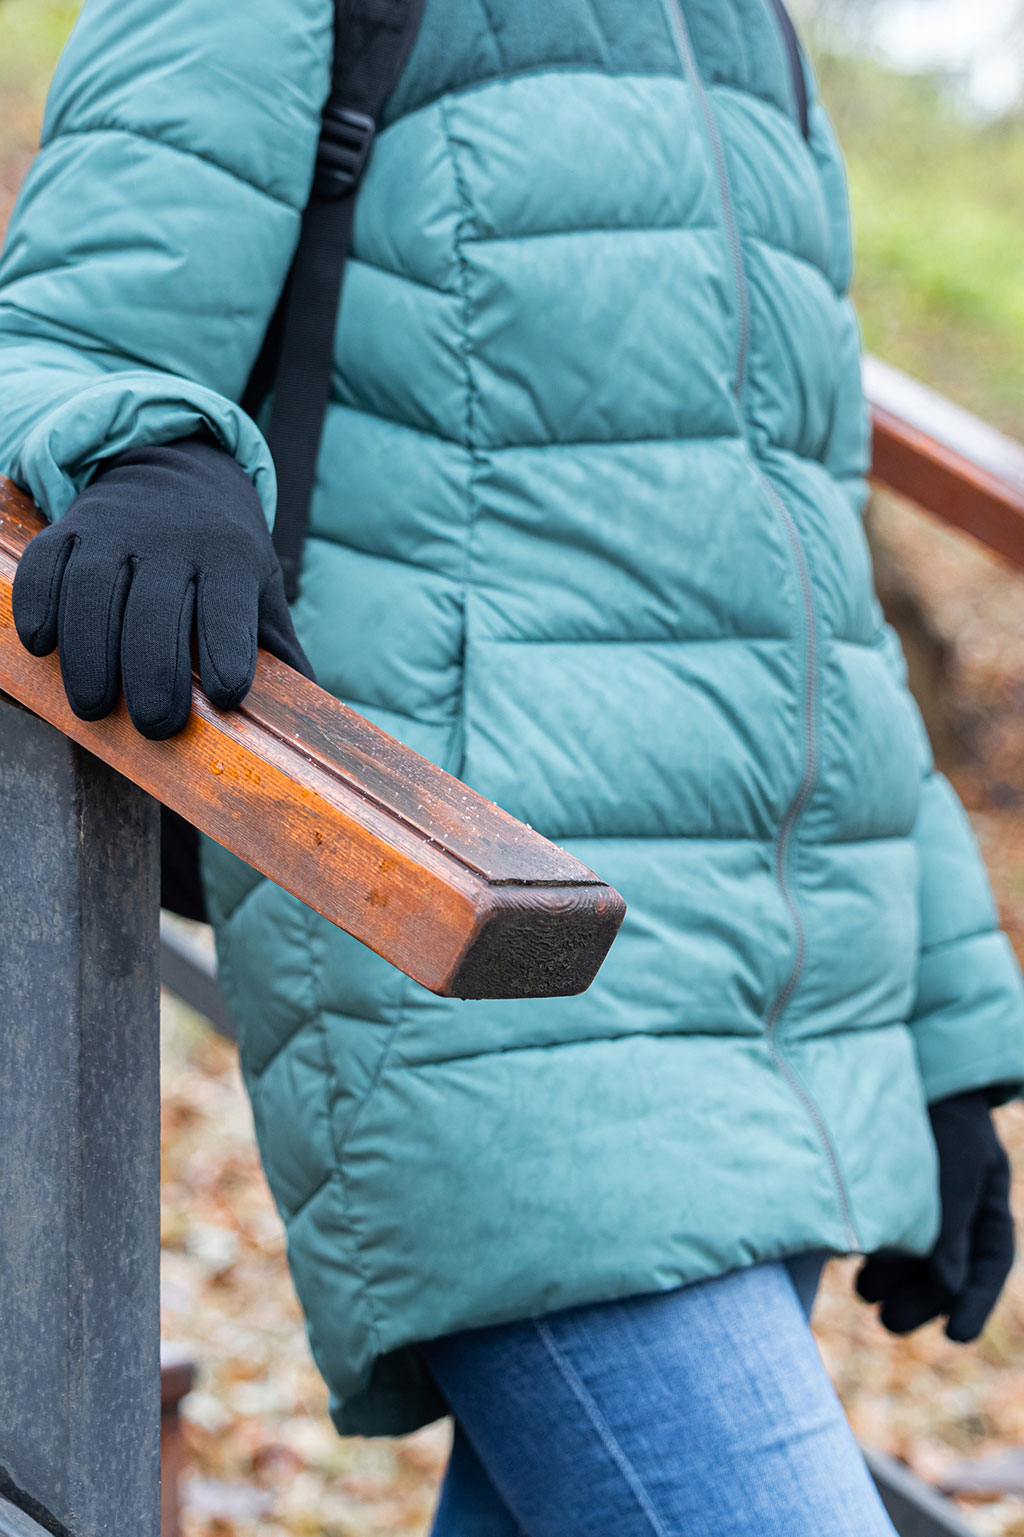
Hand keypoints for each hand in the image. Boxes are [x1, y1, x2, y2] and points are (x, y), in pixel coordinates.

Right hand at [12, 433, 312, 738]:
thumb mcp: (262, 588)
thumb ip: (278, 649)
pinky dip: (37, 604)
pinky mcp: (69, 528)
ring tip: (94, 707)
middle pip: (157, 610)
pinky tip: (41, 646)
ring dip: (90, 654)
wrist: (176, 471)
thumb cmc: (223, 555)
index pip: (227, 607)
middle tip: (156, 726)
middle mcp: (171, 539)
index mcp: (228, 556)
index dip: (227, 652)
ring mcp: (114, 530)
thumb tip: (312, 718)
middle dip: (155, 674)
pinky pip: (45, 565)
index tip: (226, 697)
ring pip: (94, 592)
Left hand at [856, 1090, 1014, 1341]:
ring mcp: (919, 1202)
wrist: (908, 1069)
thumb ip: (950, 1226)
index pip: (991, 1264)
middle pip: (946, 1273)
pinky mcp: (883, 1194)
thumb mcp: (956, 1165)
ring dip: (891, 1285)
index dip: (976, 1303)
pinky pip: (884, 1237)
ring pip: (911, 1262)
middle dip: (921, 1302)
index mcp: (986, 1202)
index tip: (956, 1336)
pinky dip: (872, 1257)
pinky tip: (851, 1265)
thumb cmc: (939, 1113)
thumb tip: (948, 1288)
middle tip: (890, 1322)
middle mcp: (955, 1210)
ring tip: (865, 1294)